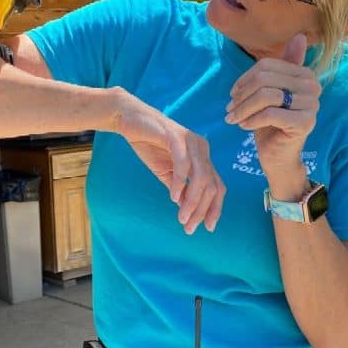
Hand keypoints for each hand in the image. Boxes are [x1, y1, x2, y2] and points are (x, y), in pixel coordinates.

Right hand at [115, 91, 225, 234]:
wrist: (129, 120)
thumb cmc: (148, 144)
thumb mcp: (166, 172)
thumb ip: (179, 189)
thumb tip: (188, 210)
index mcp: (202, 157)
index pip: (217, 186)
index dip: (214, 208)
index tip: (207, 228)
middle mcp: (202, 148)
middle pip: (212, 185)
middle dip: (202, 210)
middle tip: (188, 227)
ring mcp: (191, 141)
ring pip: (201, 177)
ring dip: (192, 201)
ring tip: (181, 217)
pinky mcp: (176, 136)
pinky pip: (183, 164)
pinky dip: (180, 183)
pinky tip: (173, 196)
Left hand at [224, 33, 320, 189]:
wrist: (278, 156)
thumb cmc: (271, 124)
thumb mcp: (270, 93)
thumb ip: (279, 68)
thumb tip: (299, 36)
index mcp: (305, 74)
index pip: (267, 65)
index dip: (245, 79)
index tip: (233, 95)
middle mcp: (313, 87)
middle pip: (265, 79)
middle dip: (242, 95)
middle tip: (230, 109)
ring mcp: (311, 105)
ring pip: (266, 96)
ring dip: (243, 108)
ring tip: (233, 118)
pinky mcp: (305, 123)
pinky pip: (270, 114)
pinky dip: (251, 120)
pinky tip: (244, 127)